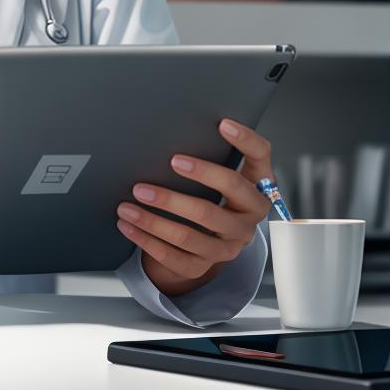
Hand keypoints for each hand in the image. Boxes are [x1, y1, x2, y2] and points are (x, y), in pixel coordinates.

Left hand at [115, 118, 273, 298]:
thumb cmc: (209, 200)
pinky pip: (172, 256)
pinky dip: (146, 240)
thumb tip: (172, 131)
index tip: (223, 123)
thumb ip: (211, 159)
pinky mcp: (203, 266)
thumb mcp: (217, 181)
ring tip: (128, 203)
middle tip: (170, 162)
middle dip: (201, 174)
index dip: (246, 140)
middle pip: (228, 195)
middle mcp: (247, 219)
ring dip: (155, 217)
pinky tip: (128, 225)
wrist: (205, 247)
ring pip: (191, 233)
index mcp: (255, 189)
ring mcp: (227, 247)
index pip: (261, 158)